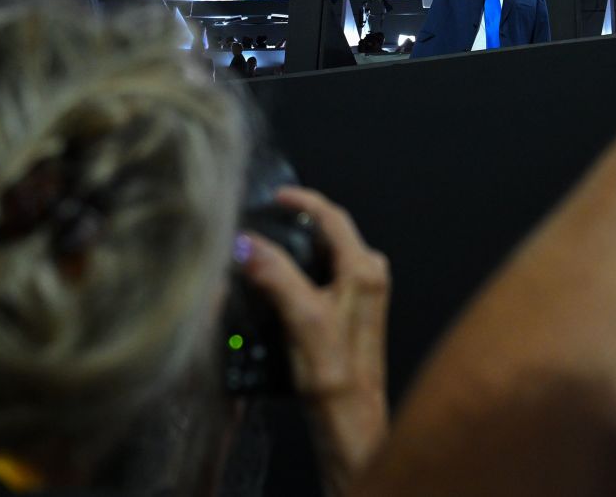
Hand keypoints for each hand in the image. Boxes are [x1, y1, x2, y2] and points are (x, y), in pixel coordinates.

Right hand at [239, 186, 389, 492]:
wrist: (350, 420)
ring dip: (295, 250)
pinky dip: (298, 272)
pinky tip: (274, 283)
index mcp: (364, 269)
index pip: (333, 216)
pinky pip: (322, 277)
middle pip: (329, 233)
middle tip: (261, 222)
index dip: (302, 200)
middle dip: (295, 224)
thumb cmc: (335, 377)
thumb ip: (275, 276)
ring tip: (261, 251)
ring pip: (324, 256)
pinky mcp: (350, 313)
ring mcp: (362, 294)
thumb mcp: (302, 318)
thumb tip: (246, 244)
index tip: (275, 195)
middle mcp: (369, 276)